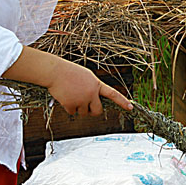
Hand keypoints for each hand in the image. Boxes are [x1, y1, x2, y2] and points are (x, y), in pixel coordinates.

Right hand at [2, 46, 133, 115]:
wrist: (55, 71)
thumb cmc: (69, 72)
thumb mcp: (85, 77)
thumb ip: (92, 88)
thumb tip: (92, 103)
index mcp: (96, 84)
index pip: (112, 94)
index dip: (122, 101)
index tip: (131, 107)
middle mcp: (91, 93)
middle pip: (97, 111)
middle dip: (93, 112)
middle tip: (87, 108)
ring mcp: (82, 99)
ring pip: (83, 113)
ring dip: (78, 108)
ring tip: (71, 95)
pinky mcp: (72, 105)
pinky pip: (72, 112)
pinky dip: (68, 108)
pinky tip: (64, 97)